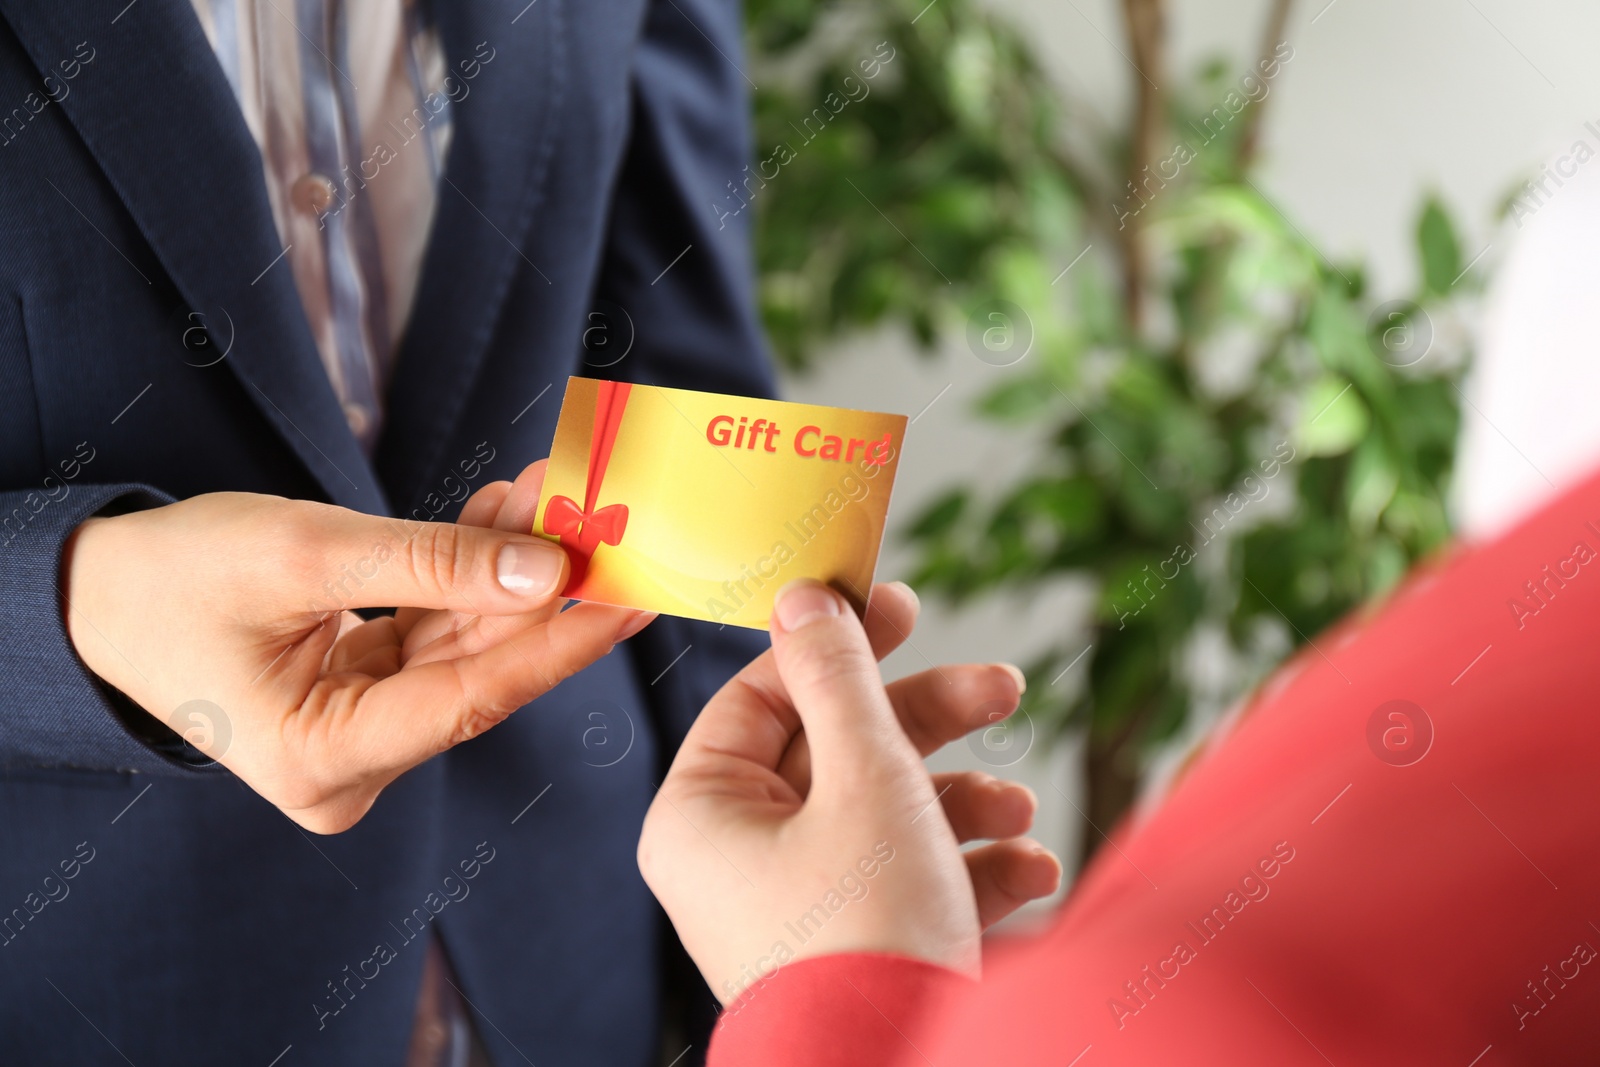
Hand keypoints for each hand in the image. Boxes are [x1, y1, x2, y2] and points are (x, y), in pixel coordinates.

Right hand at [62, 461, 651, 831]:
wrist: (96, 593)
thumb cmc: (174, 577)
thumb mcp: (306, 555)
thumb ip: (433, 563)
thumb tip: (549, 568)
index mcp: (322, 760)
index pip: (475, 700)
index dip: (563, 643)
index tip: (636, 594)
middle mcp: (350, 767)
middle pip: (478, 672)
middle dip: (543, 588)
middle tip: (609, 521)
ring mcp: (359, 735)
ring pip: (464, 645)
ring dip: (508, 566)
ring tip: (556, 491)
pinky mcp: (363, 698)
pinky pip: (433, 633)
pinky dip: (465, 573)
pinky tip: (505, 512)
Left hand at [637, 579, 1060, 1003]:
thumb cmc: (869, 929)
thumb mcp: (865, 776)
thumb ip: (840, 678)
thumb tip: (805, 599)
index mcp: (704, 816)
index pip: (763, 698)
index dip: (836, 646)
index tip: (901, 604)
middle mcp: (736, 865)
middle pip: (836, 755)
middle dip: (930, 727)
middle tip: (1001, 687)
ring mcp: (793, 914)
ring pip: (881, 820)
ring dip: (963, 806)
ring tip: (1020, 814)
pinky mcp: (850, 954)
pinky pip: (904, 888)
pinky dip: (967, 874)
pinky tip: (1029, 874)